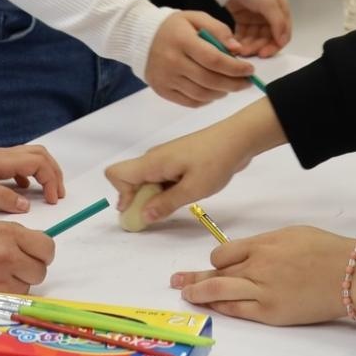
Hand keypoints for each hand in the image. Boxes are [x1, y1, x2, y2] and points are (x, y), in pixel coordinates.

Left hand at [0, 145, 65, 212]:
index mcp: (2, 160)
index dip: (51, 179)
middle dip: (54, 172)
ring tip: (49, 192)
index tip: (53, 200)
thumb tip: (27, 204)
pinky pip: (19, 165)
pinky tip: (25, 190)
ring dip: (45, 172)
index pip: (39, 162)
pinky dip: (30, 175)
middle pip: (40, 155)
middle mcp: (3, 156)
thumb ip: (1, 198)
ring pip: (31, 158)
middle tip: (58, 194)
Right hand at [0, 218, 54, 293]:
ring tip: (2, 274)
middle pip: (40, 271)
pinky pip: (11, 298)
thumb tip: (38, 247)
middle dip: (32, 269)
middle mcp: (8, 257)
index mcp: (10, 235)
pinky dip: (7, 293)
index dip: (44, 252)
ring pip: (27, 287)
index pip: (47, 248)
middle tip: (19, 265)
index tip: (37, 253)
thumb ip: (18, 236)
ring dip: (19, 283)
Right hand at [104, 102, 281, 224]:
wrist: (239, 139)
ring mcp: (166, 159)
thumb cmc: (216, 161)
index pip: (116, 174)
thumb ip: (165, 204)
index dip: (121, 195)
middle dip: (139, 201)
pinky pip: (161, 179)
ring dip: (155, 197)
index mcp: (152, 162)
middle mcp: (154, 158)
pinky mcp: (178, 161)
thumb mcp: (192, 190)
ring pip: (147, 181)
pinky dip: (166, 190)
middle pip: (130, 181)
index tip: (141, 210)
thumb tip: (142, 216)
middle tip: (163, 213)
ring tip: (180, 201)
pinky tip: (186, 193)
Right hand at [145, 12, 256, 106]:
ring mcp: (166, 78)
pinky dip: (206, 100)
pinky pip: (190, 102)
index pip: (213, 59)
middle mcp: (172, 61)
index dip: (235, 67)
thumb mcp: (195, 18)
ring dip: (222, 92)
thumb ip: (218, 30)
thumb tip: (237, 50)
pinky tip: (213, 91)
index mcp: (182, 40)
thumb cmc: (173, 27)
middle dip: (234, 84)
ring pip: (201, 94)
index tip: (250, 70)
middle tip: (247, 82)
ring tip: (230, 86)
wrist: (139, 37)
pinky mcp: (162, 90)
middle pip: (209, 80)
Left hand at [170, 226, 355, 325]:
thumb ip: (266, 244)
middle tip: (176, 281)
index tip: (216, 263)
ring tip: (185, 294)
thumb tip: (248, 253)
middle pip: (217, 272)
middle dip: (194, 277)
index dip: (217, 259)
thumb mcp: (292, 234)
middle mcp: (258, 266)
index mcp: (264, 243)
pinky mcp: (271, 313)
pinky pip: (239, 310)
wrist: (350, 274)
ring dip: (199, 293)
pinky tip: (211, 307)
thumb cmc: (326, 250)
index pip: (224, 252)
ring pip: (220, 292)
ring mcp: (263, 291)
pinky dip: (222, 308)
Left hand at [225, 0, 291, 56]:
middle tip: (248, 52)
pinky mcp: (243, 20)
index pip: (282, 35)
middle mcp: (270, 17)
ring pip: (255, 39)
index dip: (274, 46)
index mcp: (281, 12)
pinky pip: (244, 36)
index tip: (264, 53)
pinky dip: (240, 41)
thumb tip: (283, 40)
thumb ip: (277, 22)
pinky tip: (235, 45)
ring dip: (248, 46)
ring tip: (239, 50)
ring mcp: (256, 20)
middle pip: (267, 39)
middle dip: (258, 47)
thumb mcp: (269, 3)